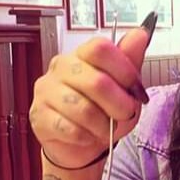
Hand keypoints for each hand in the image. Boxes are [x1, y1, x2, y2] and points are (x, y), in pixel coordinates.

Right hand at [30, 28, 149, 169]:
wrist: (81, 145)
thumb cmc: (103, 113)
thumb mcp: (124, 89)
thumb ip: (130, 62)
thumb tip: (141, 33)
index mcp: (82, 55)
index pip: (100, 48)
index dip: (124, 70)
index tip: (135, 88)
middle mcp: (61, 68)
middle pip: (96, 81)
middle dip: (119, 105)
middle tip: (125, 115)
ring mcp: (46, 91)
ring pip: (83, 109)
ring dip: (103, 125)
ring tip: (106, 129)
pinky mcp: (39, 116)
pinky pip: (70, 129)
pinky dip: (86, 137)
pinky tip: (87, 136)